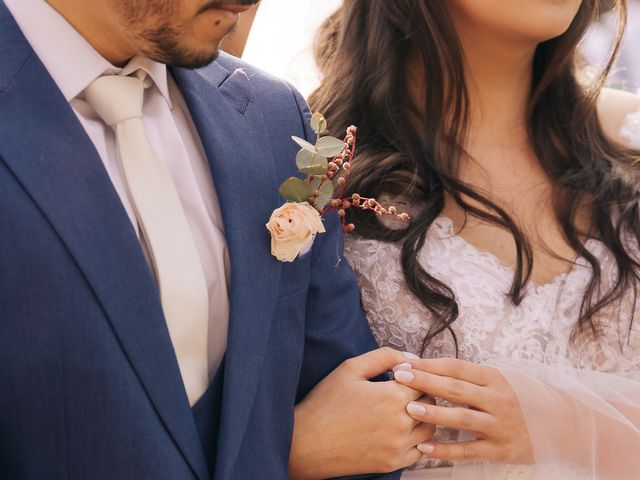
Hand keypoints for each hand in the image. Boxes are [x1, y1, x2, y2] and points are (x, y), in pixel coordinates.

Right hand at [289, 348, 435, 478]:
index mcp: (393, 395)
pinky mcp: (392, 463)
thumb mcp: (351, 368)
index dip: (415, 376)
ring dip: (421, 417)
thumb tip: (412, 357)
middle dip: (420, 394)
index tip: (401, 377)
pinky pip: (420, 451)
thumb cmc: (326, 402)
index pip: (424, 381)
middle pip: (430, 403)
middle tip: (401, 392)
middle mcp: (401, 422)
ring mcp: (398, 446)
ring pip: (429, 428)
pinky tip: (399, 431)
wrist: (305, 442)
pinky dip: (415, 440)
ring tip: (401, 410)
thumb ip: (384, 356)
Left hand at [394, 358, 532, 463]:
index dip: (429, 365)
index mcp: (494, 378)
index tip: (404, 363)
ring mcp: (500, 425)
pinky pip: (469, 450)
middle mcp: (497, 399)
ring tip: (410, 409)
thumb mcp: (499, 381)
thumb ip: (469, 377)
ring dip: (435, 414)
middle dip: (425, 382)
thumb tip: (428, 367)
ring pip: (462, 418)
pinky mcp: (501, 449)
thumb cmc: (519, 399)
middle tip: (399, 378)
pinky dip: (446, 450)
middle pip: (456, 389)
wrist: (560, 425)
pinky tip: (425, 446)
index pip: (456, 367)